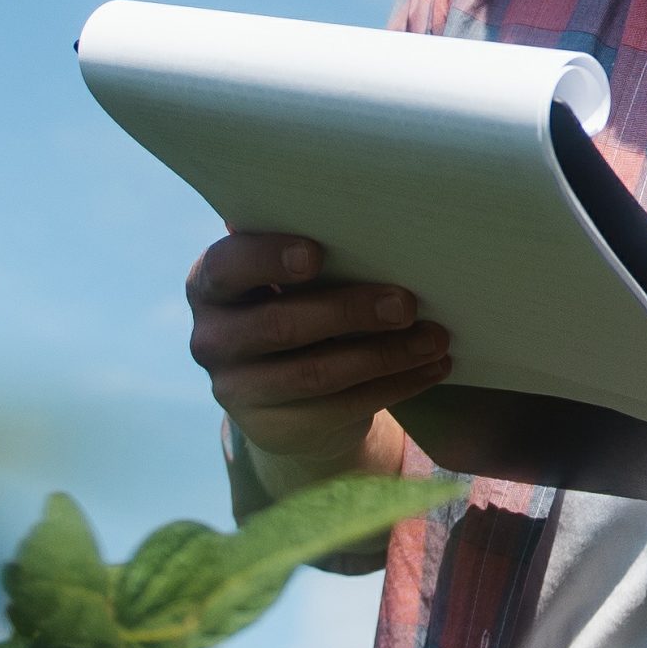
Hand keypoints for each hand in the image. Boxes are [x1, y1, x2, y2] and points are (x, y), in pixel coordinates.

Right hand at [185, 231, 451, 477]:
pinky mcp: (273, 429)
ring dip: (386, 355)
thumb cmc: (298, 302)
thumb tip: (373, 218)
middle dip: (349, 311)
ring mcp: (237, 390)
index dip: (268, 259)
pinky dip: (395, 385)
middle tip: (407, 302)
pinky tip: (432, 368)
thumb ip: (308, 250)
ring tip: (436, 338)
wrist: (285, 389)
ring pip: (316, 374)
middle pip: (280, 326)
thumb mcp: (290, 278)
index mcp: (210, 284)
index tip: (316, 253)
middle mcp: (211, 339)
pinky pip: (341, 408)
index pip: (228, 267)